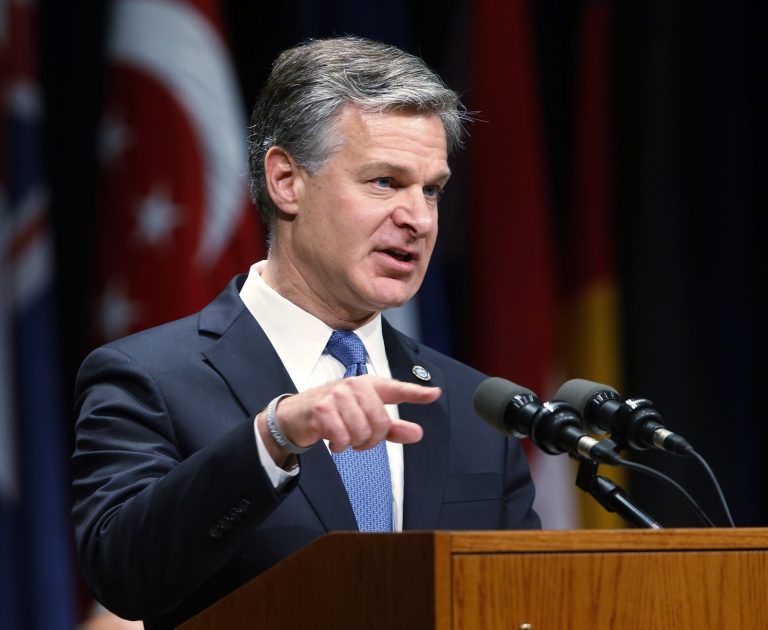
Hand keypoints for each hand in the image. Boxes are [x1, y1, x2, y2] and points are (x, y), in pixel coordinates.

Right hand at [258, 376, 439, 462]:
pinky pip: (343, 437)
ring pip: (362, 432)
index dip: (417, 393)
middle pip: (381, 423)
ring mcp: (338, 395)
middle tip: (359, 440)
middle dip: (372, 440)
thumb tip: (418, 433)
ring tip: (345, 438)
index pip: (397, 389)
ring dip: (354, 444)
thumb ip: (392, 428)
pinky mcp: (323, 408)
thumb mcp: (364, 419)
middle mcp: (355, 386)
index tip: (435, 394)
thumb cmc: (334, 414)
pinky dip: (339, 445)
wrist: (296, 415)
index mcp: (369, 386)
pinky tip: (333, 440)